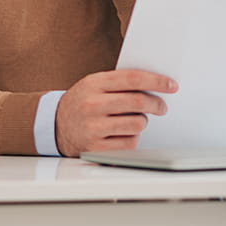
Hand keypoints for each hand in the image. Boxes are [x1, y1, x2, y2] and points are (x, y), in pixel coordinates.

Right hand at [55, 69, 176, 156]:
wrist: (55, 126)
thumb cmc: (81, 103)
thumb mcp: (94, 85)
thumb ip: (119, 83)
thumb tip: (154, 85)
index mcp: (94, 84)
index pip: (133, 79)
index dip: (156, 81)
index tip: (171, 85)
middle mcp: (93, 104)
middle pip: (138, 102)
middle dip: (157, 104)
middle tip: (161, 107)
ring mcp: (94, 127)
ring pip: (137, 124)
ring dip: (142, 122)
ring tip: (134, 120)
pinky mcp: (96, 147)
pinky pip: (130, 143)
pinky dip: (132, 138)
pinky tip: (122, 134)